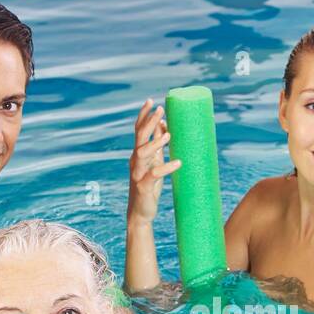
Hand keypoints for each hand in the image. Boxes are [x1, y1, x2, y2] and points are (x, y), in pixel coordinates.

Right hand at [128, 98, 180, 224]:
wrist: (141, 213)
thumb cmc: (149, 187)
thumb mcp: (154, 163)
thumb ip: (157, 147)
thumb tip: (165, 126)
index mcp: (138, 154)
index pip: (138, 130)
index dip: (143, 115)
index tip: (150, 101)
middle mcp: (135, 161)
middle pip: (139, 137)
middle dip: (149, 122)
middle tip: (160, 109)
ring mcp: (137, 173)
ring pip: (142, 153)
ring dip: (155, 142)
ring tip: (169, 134)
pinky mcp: (143, 187)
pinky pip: (154, 174)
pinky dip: (166, 167)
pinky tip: (178, 162)